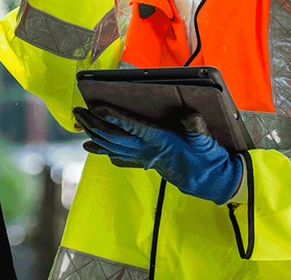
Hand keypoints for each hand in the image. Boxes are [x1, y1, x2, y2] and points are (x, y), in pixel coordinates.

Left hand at [72, 105, 242, 204]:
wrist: (211, 182)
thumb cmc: (208, 160)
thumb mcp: (206, 141)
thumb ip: (196, 128)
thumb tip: (190, 117)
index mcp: (161, 142)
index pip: (133, 128)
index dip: (116, 118)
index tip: (99, 108)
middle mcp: (149, 151)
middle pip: (115, 138)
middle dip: (95, 125)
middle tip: (79, 112)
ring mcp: (146, 158)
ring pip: (113, 146)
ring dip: (95, 134)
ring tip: (80, 123)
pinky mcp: (147, 161)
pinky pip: (119, 156)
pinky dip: (103, 150)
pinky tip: (92, 146)